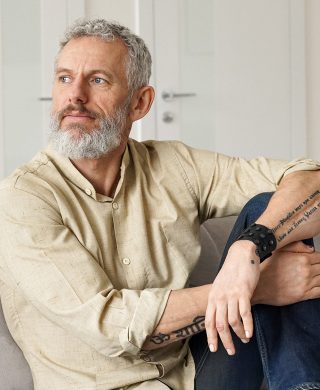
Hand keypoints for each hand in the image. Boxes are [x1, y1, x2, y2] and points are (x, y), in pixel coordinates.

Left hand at [205, 240, 259, 355]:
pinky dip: (248, 326)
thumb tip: (220, 315)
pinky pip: (245, 313)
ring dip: (239, 334)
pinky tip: (250, 334)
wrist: (241, 254)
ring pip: (232, 322)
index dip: (211, 336)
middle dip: (225, 341)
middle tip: (231, 351)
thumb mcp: (220, 285)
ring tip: (244, 340)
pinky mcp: (243, 292)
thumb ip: (219, 300)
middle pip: (220, 325)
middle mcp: (220, 297)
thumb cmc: (231, 271)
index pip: (209, 321)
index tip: (214, 349)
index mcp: (213, 297)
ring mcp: (231, 295)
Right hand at [253, 241, 319, 305]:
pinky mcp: (304, 295)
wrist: (259, 286)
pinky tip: (317, 286)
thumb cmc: (266, 268)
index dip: (319, 259)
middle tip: (315, 270)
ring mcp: (306, 283)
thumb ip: (296, 246)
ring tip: (315, 277)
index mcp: (302, 258)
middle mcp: (306, 270)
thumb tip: (310, 248)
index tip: (316, 260)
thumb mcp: (279, 251)